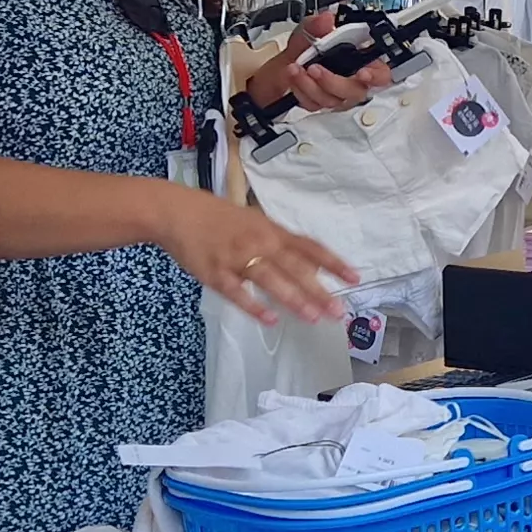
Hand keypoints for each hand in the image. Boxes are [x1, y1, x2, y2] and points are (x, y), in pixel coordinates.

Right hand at [156, 189, 355, 323]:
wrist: (176, 212)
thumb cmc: (217, 218)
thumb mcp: (253, 223)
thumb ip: (278, 242)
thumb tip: (307, 263)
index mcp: (270, 230)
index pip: (309, 247)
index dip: (332, 262)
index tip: (355, 278)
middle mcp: (258, 243)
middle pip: (295, 267)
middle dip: (319, 289)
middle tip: (339, 310)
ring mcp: (236, 258)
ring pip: (270, 280)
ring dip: (293, 298)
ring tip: (313, 317)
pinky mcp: (214, 273)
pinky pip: (236, 292)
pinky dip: (253, 306)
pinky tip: (269, 320)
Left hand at [246, 17, 393, 114]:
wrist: (274, 72)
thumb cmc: (297, 53)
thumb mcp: (303, 33)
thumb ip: (315, 25)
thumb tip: (326, 18)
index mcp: (357, 58)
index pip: (381, 72)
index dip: (377, 75)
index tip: (363, 73)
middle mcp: (350, 79)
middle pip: (357, 91)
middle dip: (335, 82)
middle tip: (315, 69)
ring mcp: (336, 94)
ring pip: (334, 101)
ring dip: (312, 86)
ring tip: (296, 69)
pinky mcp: (322, 104)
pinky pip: (316, 105)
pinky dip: (302, 91)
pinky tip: (294, 78)